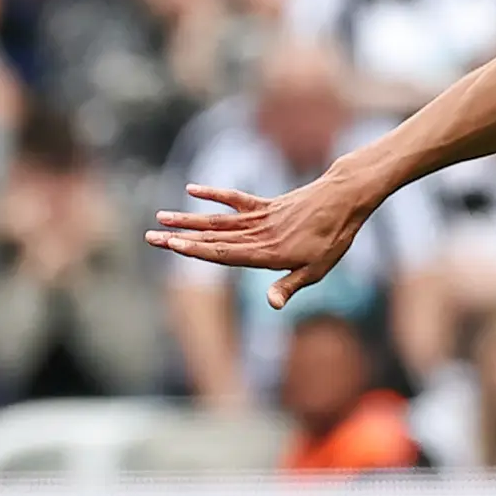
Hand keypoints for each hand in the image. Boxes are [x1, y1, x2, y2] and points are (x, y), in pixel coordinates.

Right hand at [147, 177, 375, 310]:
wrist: (345, 199)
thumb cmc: (333, 239)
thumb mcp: (318, 270)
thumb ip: (290, 286)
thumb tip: (272, 306)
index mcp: (267, 253)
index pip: (224, 253)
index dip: (196, 250)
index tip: (171, 245)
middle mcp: (258, 234)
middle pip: (213, 238)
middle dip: (180, 238)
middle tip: (150, 236)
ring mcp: (260, 217)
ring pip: (218, 219)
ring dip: (188, 219)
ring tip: (160, 217)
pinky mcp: (265, 204)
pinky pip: (235, 198)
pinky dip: (214, 194)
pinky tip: (191, 190)